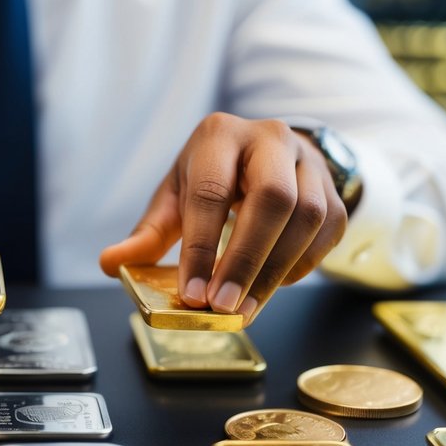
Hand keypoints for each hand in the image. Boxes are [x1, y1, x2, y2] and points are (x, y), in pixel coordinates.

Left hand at [99, 113, 347, 325]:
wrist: (269, 154)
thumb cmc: (215, 178)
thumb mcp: (176, 195)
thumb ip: (148, 233)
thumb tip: (110, 263)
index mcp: (219, 136)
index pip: (211, 192)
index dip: (201, 248)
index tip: (192, 295)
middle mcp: (269, 139)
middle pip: (272, 198)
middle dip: (245, 259)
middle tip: (222, 306)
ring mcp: (308, 163)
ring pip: (307, 217)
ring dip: (275, 270)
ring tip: (245, 309)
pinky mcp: (334, 190)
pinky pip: (328, 231)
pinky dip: (301, 266)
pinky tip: (272, 286)